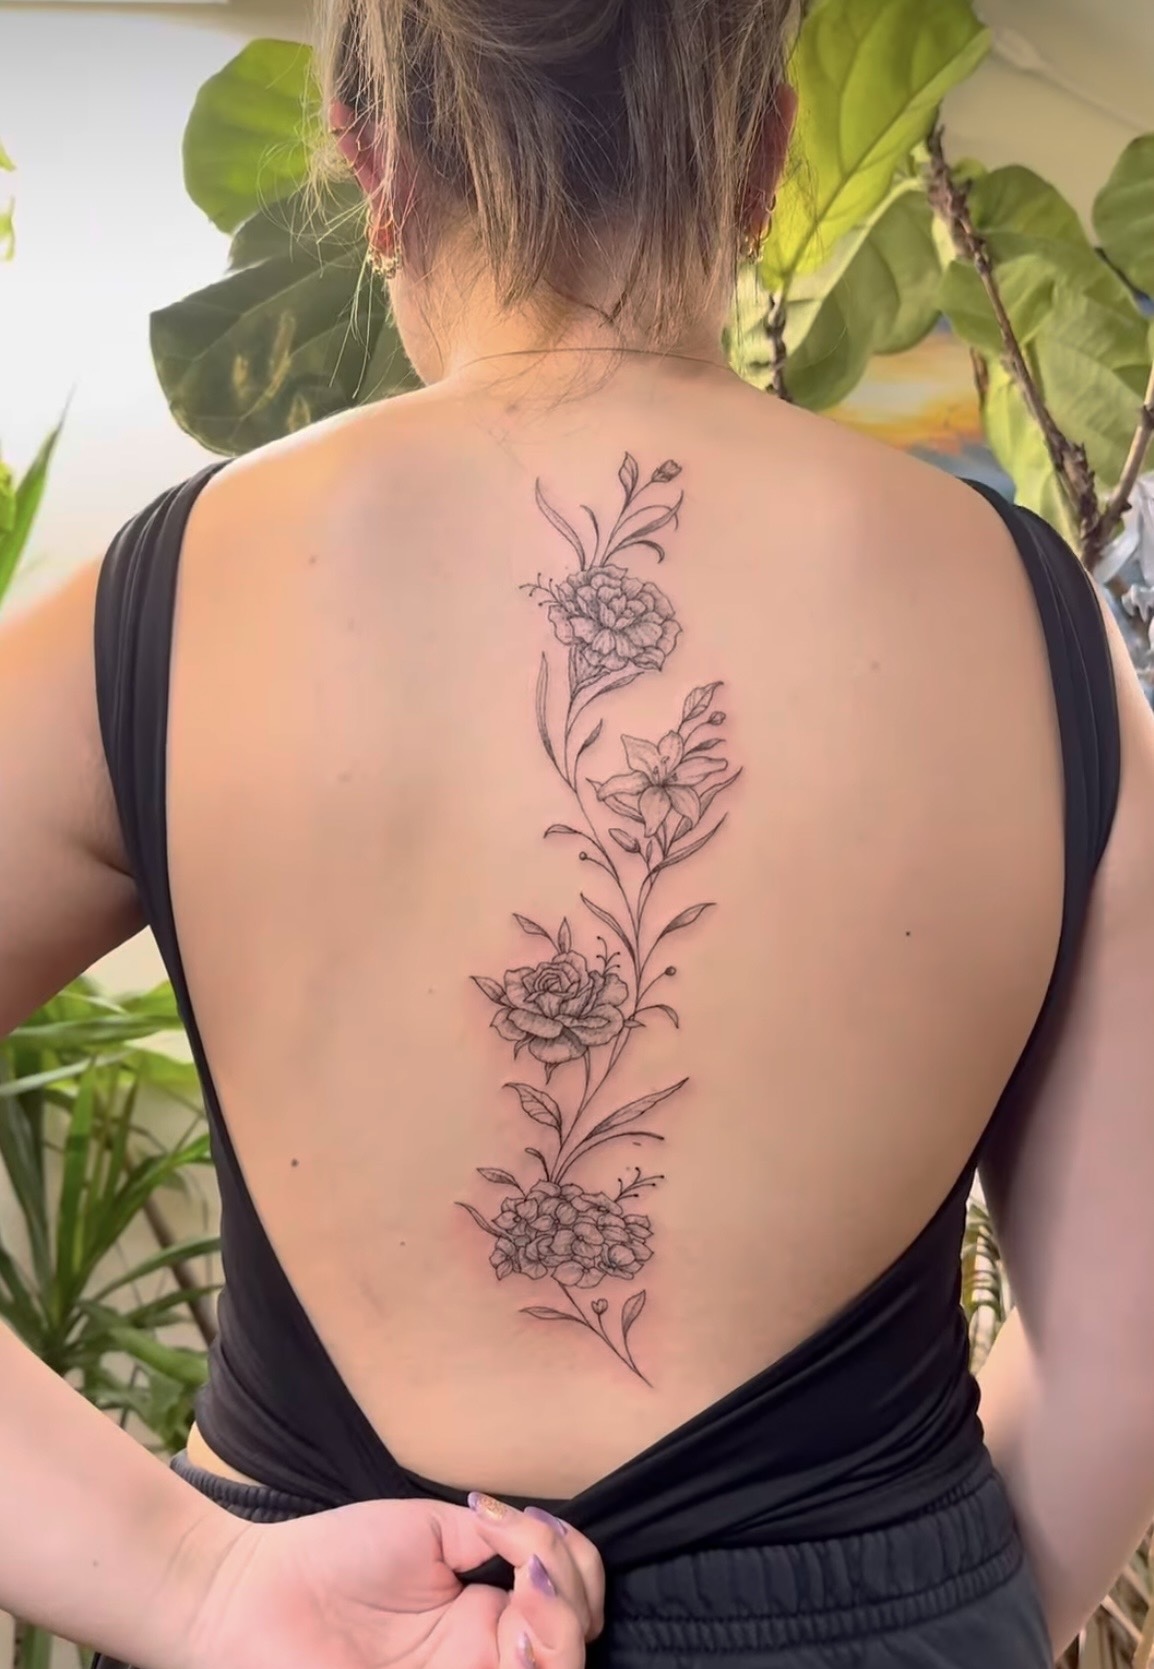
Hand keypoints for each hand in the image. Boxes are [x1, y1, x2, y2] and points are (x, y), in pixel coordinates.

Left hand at [178, 1492, 604, 1668]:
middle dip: (571, 1604)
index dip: (578, 1572)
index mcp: (485, 1618)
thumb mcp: (429, 1529)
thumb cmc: (332, 1559)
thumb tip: (541, 1534)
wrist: (253, 1599)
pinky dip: (528, 1668)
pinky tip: (509, 1636)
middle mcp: (483, 1660)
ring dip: (557, 1636)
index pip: (569, 1601)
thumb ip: (493, 1534)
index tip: (537, 1540)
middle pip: (572, 1649)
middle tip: (532, 1578)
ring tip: (523, 1605)